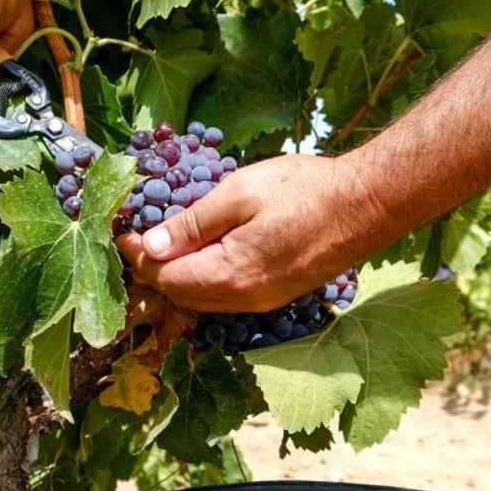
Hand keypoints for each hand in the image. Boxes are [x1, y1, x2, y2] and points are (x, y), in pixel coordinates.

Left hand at [116, 155, 390, 312]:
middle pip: (180, 294)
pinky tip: (200, 252)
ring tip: (164, 242)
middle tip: (137, 235)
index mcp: (230, 274)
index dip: (138, 255)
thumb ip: (193, 223)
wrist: (367, 204)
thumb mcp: (239, 194)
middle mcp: (244, 298)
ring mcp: (262, 300)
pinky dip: (203, 277)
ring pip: (202, 298)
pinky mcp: (276, 294)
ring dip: (178, 275)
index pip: (166, 277)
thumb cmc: (305, 190)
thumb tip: (153, 246)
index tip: (123, 229)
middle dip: (153, 268)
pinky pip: (225, 295)